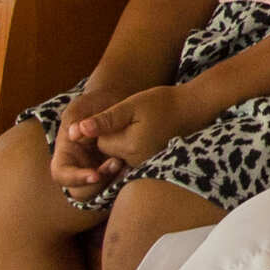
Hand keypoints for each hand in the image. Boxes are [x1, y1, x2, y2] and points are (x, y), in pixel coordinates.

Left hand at [62, 82, 205, 180]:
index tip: (123, 115)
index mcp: (129, 147)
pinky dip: (133, 147)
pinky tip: (147, 135)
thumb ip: (104, 119)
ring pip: (119, 155)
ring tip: (143, 127)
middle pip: (108, 152)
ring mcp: (144, 166)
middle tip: (136, 120)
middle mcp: (136, 162)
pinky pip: (129, 159)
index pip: (100, 142)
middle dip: (114, 136)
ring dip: (124, 142)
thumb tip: (78, 130)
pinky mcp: (149, 166)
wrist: (191, 110)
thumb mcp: (131, 105)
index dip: (107, 127)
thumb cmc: (162, 103)